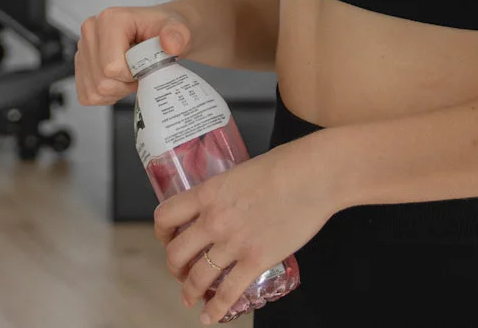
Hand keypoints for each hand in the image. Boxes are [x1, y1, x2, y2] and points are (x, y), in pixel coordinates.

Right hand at [75, 3, 191, 104]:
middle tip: (140, 71)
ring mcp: (82, 49)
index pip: (111, 66)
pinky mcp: (80, 67)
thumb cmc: (165, 30)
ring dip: (117, 91)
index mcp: (110, 19)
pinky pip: (88, 95)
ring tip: (131, 74)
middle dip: (125, 84)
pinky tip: (120, 81)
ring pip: (94, 91)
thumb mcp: (180, 30)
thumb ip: (178, 35)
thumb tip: (171, 43)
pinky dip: (107, 95)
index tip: (144, 65)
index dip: (132, 74)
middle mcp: (92, 31)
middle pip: (101, 81)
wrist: (162, 32)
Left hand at [154, 136, 336, 323]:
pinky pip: (227, 292)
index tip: (167, 238)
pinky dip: (215, 309)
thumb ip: (228, 191)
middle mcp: (214, 220)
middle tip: (180, 271)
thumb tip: (229, 202)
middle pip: (176, 252)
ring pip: (197, 277)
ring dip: (189, 291)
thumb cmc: (287, 165)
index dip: (161, 232)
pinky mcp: (256, 261)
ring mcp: (234, 243)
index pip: (165, 216)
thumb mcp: (243, 171)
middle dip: (174, 267)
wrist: (316, 176)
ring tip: (190, 296)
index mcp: (208, 193)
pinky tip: (209, 317)